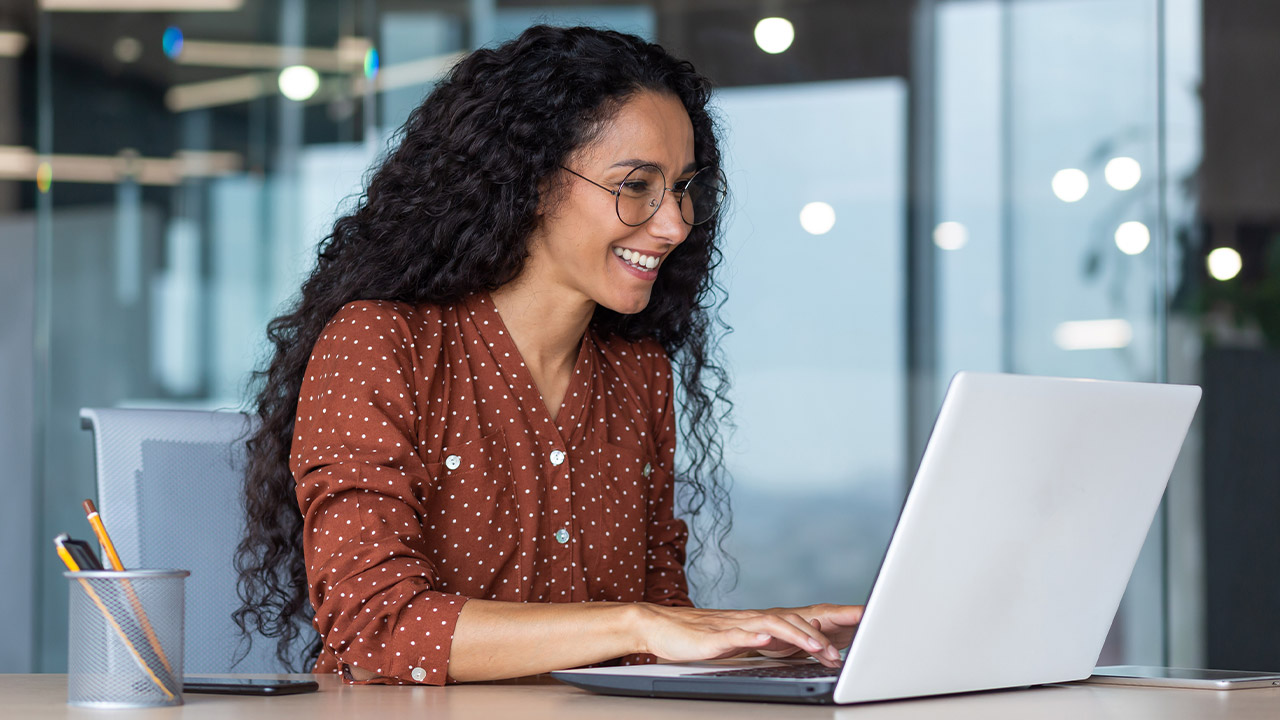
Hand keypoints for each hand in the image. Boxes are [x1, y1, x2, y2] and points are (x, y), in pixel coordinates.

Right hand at [632, 603, 861, 667]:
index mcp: (760, 623)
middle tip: (841, 653)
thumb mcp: (740, 644)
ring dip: (795, 637)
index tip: (858, 628)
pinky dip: (754, 637)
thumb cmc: (698, 638)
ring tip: (815, 648)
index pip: (800, 619)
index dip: (829, 622)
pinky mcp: (713, 637)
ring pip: (771, 626)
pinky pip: (737, 635)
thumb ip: (766, 645)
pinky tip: (767, 640)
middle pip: (792, 620)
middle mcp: (751, 620)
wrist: (658, 627)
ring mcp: (733, 626)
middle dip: (820, 635)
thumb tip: (798, 649)